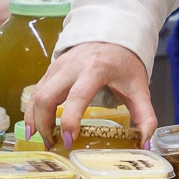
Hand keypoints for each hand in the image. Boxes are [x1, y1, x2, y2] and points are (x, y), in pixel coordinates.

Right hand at [26, 41, 155, 148]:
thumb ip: (146, 117)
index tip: (69, 141)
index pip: (77, 97)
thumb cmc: (125, 63)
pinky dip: (32, 110)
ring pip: (36, 95)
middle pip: (46, 96)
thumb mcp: (140, 88)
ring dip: (34, 119)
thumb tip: (145, 143)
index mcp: (95, 70)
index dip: (70, 121)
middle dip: (44, 124)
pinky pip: (36, 91)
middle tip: (52, 145)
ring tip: (41, 140)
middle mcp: (71, 66)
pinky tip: (34, 126)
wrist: (113, 33)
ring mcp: (58, 66)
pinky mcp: (51, 69)